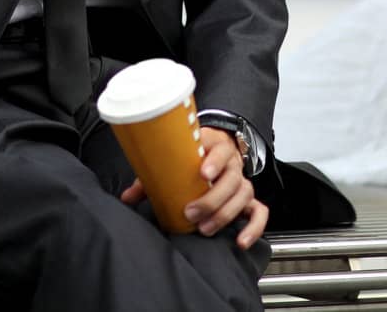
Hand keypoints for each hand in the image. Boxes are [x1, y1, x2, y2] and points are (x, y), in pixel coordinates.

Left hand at [121, 127, 267, 248]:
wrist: (214, 149)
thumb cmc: (191, 156)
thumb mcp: (172, 159)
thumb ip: (152, 178)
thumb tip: (126, 197)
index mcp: (213, 146)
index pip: (220, 150)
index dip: (214, 161)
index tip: (202, 173)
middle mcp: (232, 163)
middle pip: (233, 179)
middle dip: (213, 199)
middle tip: (191, 212)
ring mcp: (241, 180)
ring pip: (244, 195)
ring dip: (225, 214)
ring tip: (205, 229)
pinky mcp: (248, 198)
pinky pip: (259, 212)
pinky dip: (254, 227)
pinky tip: (240, 241)